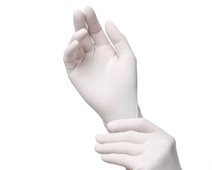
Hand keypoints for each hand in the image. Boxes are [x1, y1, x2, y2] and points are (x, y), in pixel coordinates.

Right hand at [63, 6, 138, 123]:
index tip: (88, 9)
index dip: (91, 20)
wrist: (119, 104)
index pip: (96, 31)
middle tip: (78, 13)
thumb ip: (119, 39)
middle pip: (83, 35)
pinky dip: (70, 50)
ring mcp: (84, 63)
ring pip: (75, 45)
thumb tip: (108, 22)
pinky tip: (76, 44)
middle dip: (80, 23)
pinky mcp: (75, 73)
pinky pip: (69, 58)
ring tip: (82, 33)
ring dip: (76, 36)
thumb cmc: (126, 83)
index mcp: (106, 50)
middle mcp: (93, 55)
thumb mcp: (127, 57)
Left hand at [95, 118, 211, 169]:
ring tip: (96, 147)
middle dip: (111, 136)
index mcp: (165, 137)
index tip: (109, 126)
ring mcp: (154, 154)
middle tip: (97, 137)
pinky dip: (111, 157)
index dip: (124, 123)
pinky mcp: (145, 166)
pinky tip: (104, 157)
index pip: (141, 123)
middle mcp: (161, 143)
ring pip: (124, 147)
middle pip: (130, 135)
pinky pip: (123, 159)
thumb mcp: (162, 153)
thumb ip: (148, 142)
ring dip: (107, 147)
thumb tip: (121, 135)